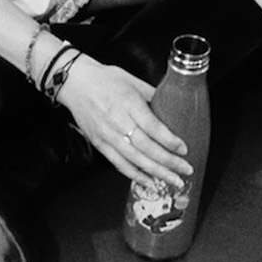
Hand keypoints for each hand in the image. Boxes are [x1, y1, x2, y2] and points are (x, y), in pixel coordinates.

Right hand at [57, 55, 192, 188]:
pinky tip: (149, 181)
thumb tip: (174, 109)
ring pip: (134, 159)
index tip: (184, 150)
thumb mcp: (134, 81)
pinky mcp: (99, 143)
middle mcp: (117, 121)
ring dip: (156, 172)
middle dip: (168, 162)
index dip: (170, 141)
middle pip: (146, 147)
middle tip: (186, 170)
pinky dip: (135, 174)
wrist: (75, 83)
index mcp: (129, 103)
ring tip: (173, 180)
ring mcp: (107, 134)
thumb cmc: (104, 79)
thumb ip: (154, 96)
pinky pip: (118, 163)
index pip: (152, 127)